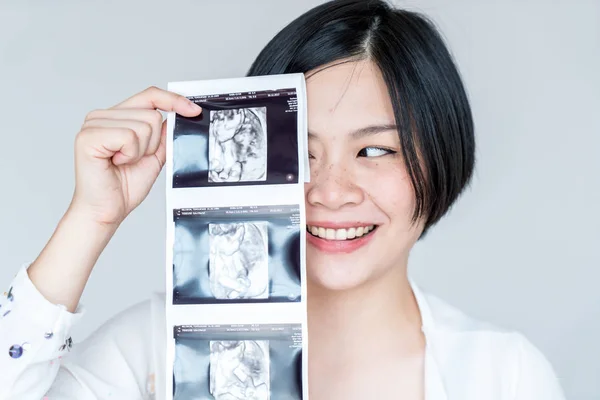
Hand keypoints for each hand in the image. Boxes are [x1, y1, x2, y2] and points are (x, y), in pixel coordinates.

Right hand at [70, 86, 201, 225]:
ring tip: (123, 162)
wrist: (106, 210)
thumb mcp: (154, 156)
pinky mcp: (88, 136)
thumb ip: (163, 135)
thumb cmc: (124, 187)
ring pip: (143, 126)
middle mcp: (102, 116)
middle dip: (152, 143)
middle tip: (133, 159)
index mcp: (116, 117)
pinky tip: (116, 162)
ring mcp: (92, 124)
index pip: (149, 95)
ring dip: (140, 151)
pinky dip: (130, 154)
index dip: (173, 100)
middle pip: (151, 113)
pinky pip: (129, 136)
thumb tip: (180, 114)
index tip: (193, 111)